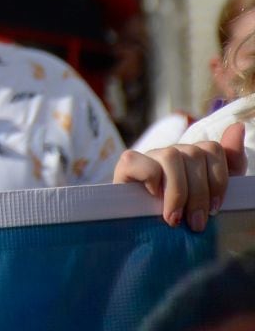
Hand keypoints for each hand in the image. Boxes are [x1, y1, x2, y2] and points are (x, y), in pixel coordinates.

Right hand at [113, 123, 246, 230]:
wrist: (144, 237)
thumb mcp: (212, 196)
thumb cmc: (182, 218)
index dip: (218, 180)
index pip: (212, 148)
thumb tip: (238, 126)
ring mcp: (148, 156)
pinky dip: (151, 181)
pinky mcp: (126, 164)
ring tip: (174, 219)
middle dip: (199, 194)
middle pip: (194, 154)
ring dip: (177, 192)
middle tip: (196, 223)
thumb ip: (230, 163)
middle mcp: (172, 153)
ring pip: (171, 156)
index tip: (215, 209)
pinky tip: (151, 198)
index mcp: (194, 159)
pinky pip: (142, 162)